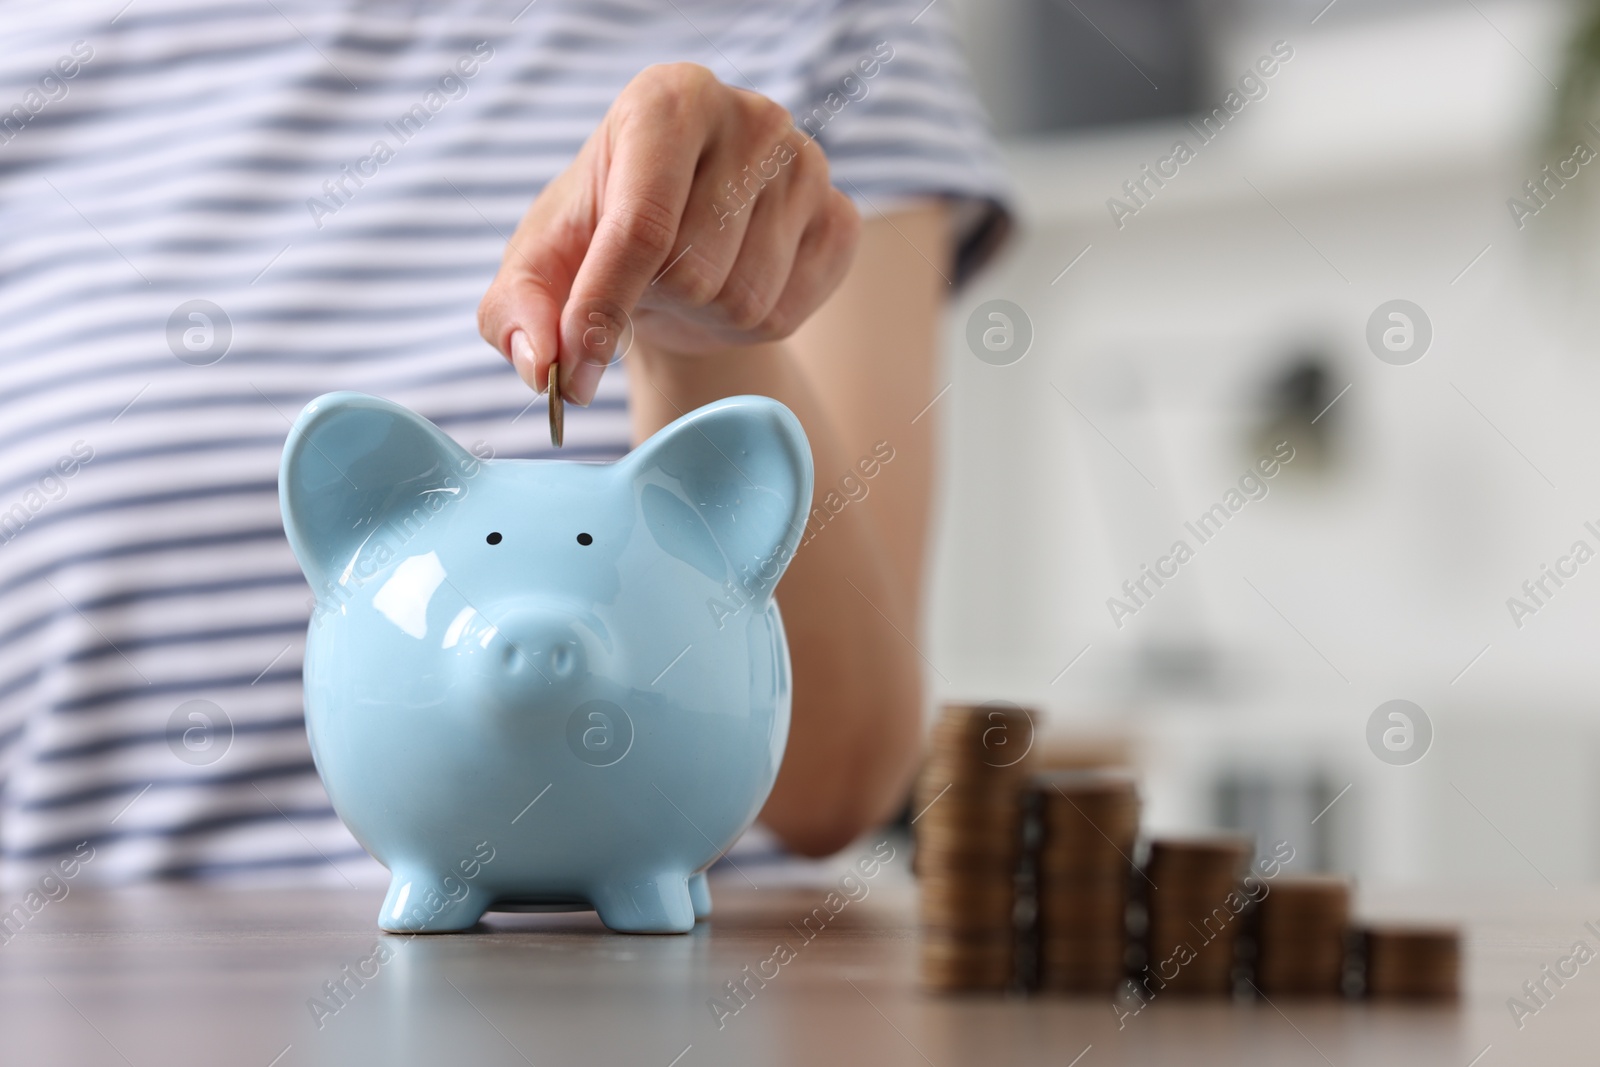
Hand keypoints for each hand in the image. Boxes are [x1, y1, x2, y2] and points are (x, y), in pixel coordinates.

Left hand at [477, 63, 860, 404]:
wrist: (680, 237)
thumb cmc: (603, 233)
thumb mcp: (542, 261)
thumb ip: (516, 310)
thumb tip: (540, 364)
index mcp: (668, 100)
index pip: (641, 226)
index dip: (601, 309)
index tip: (574, 368)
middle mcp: (749, 118)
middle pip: (696, 273)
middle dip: (658, 303)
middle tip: (648, 281)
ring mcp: (808, 164)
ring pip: (745, 301)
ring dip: (703, 316)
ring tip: (689, 281)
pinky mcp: (841, 216)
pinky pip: (790, 312)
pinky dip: (750, 323)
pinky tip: (735, 283)